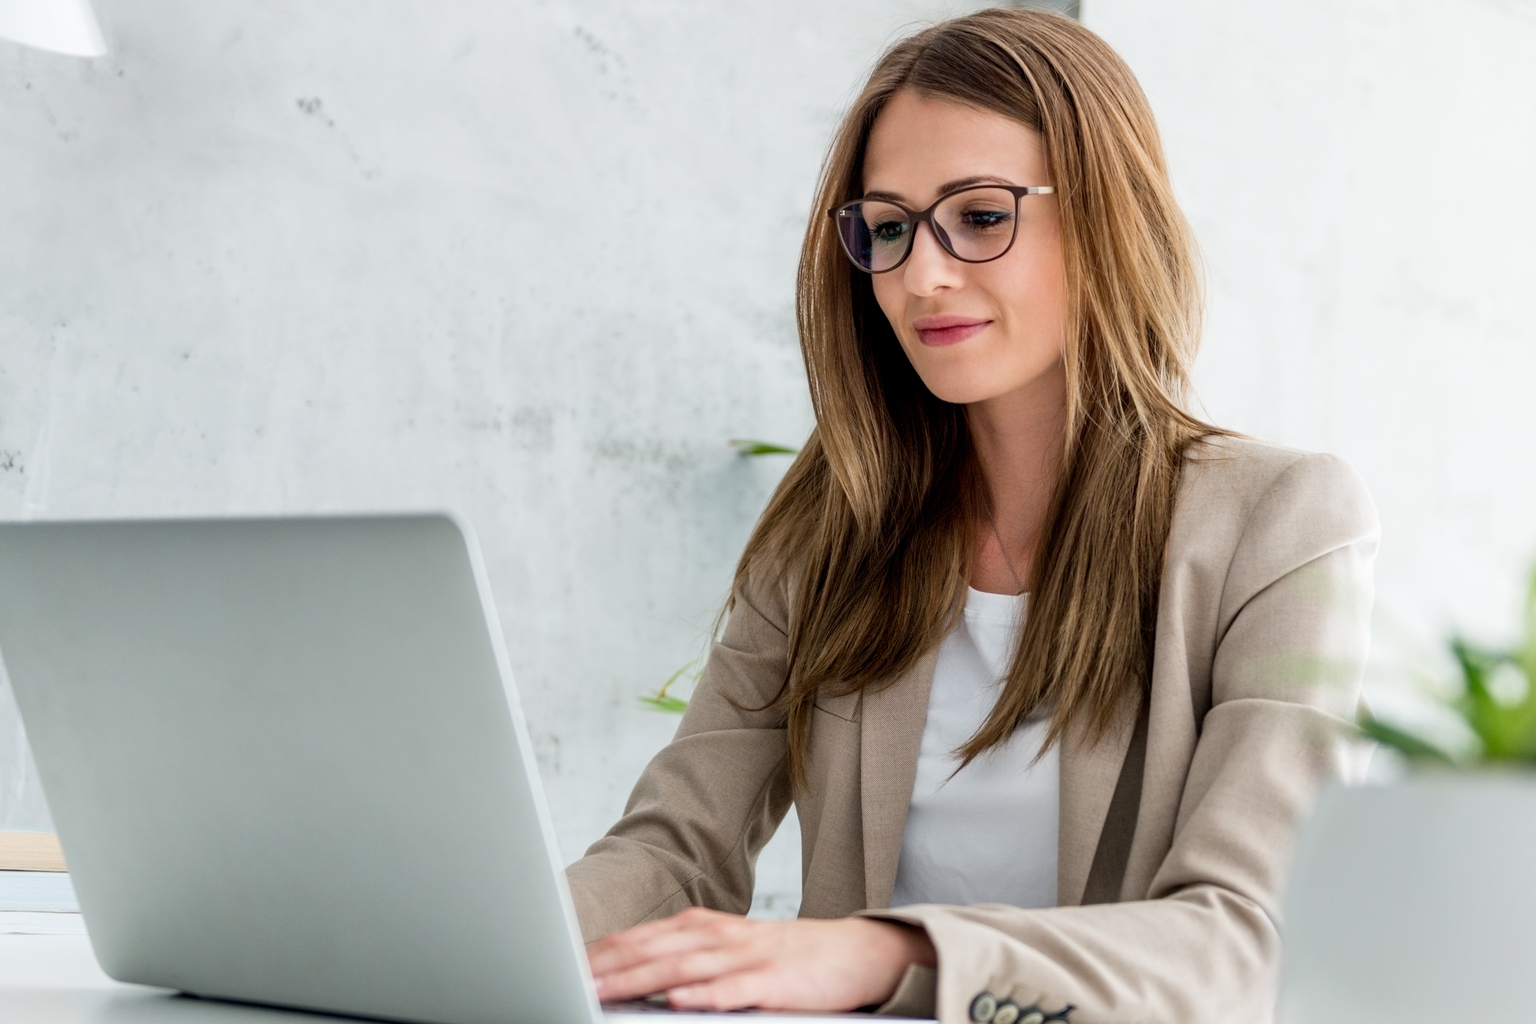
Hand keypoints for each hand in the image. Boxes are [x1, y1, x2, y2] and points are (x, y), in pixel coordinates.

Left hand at [586, 907, 936, 1011]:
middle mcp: (719, 936)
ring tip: (602, 991)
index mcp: (703, 928)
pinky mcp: (774, 981)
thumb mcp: (729, 951)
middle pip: (652, 950)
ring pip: (682, 969)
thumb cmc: (785, 958)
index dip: (601, 952)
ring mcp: (746, 956)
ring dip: (639, 981)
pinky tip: (677, 1001)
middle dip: (606, 967)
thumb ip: (684, 960)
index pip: (640, 938)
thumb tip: (632, 976)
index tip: (563, 965)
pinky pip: (733, 989)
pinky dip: (703, 995)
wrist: (855, 952)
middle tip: (567, 978)